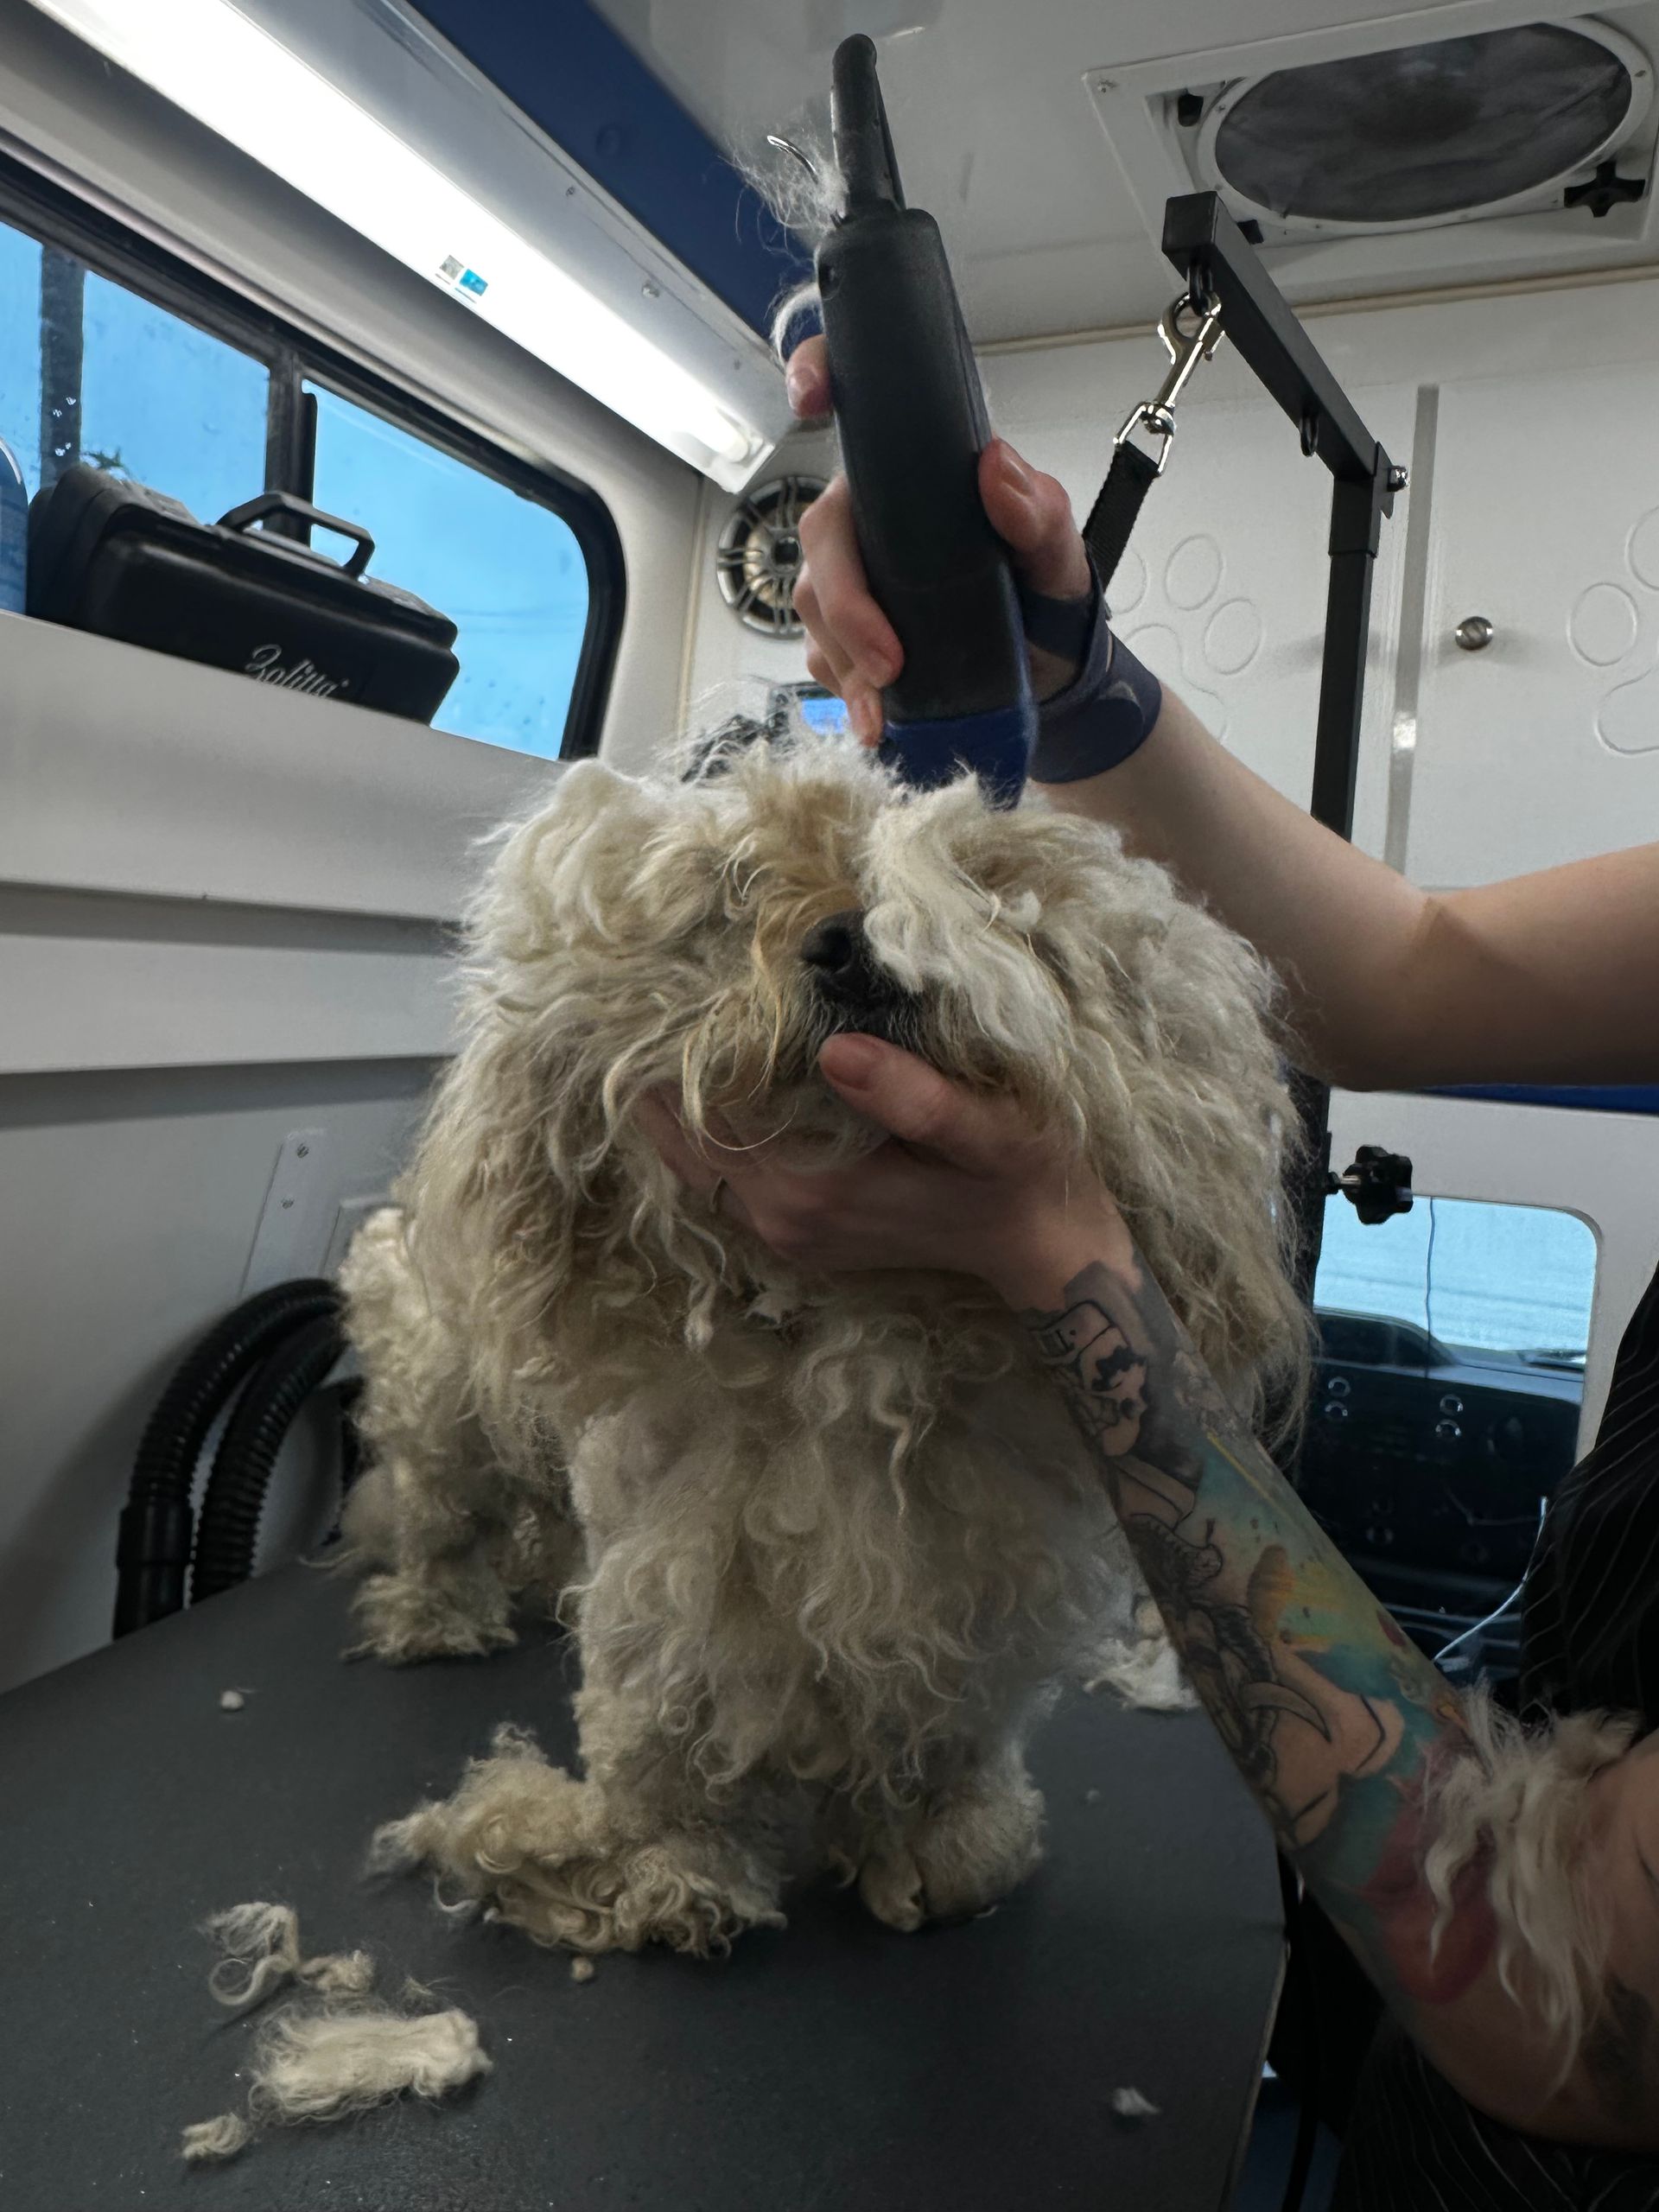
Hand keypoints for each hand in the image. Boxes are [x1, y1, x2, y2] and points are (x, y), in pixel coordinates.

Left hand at [638, 1031, 1132, 1308]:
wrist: (1044, 1246)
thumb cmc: (1022, 1177)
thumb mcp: (987, 1130)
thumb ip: (914, 1097)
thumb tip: (834, 1052)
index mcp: (812, 1193)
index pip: (703, 1122)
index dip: (678, 1062)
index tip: (666, 996)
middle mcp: (784, 1223)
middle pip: (683, 1147)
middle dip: (664, 1082)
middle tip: (655, 1002)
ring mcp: (790, 1235)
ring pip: (699, 1165)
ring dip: (682, 1108)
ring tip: (677, 1031)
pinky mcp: (803, 1234)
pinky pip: (728, 1179)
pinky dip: (712, 1133)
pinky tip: (722, 1081)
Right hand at [785, 335, 1092, 745]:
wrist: (1048, 674)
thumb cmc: (1047, 595)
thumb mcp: (1058, 554)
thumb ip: (1036, 513)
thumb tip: (996, 469)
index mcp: (915, 474)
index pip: (856, 402)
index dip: (816, 374)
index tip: (809, 398)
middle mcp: (873, 516)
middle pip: (823, 538)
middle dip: (846, 603)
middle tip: (890, 662)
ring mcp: (856, 576)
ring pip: (813, 605)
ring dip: (845, 660)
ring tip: (884, 709)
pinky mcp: (850, 636)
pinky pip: (825, 657)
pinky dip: (847, 693)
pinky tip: (876, 722)